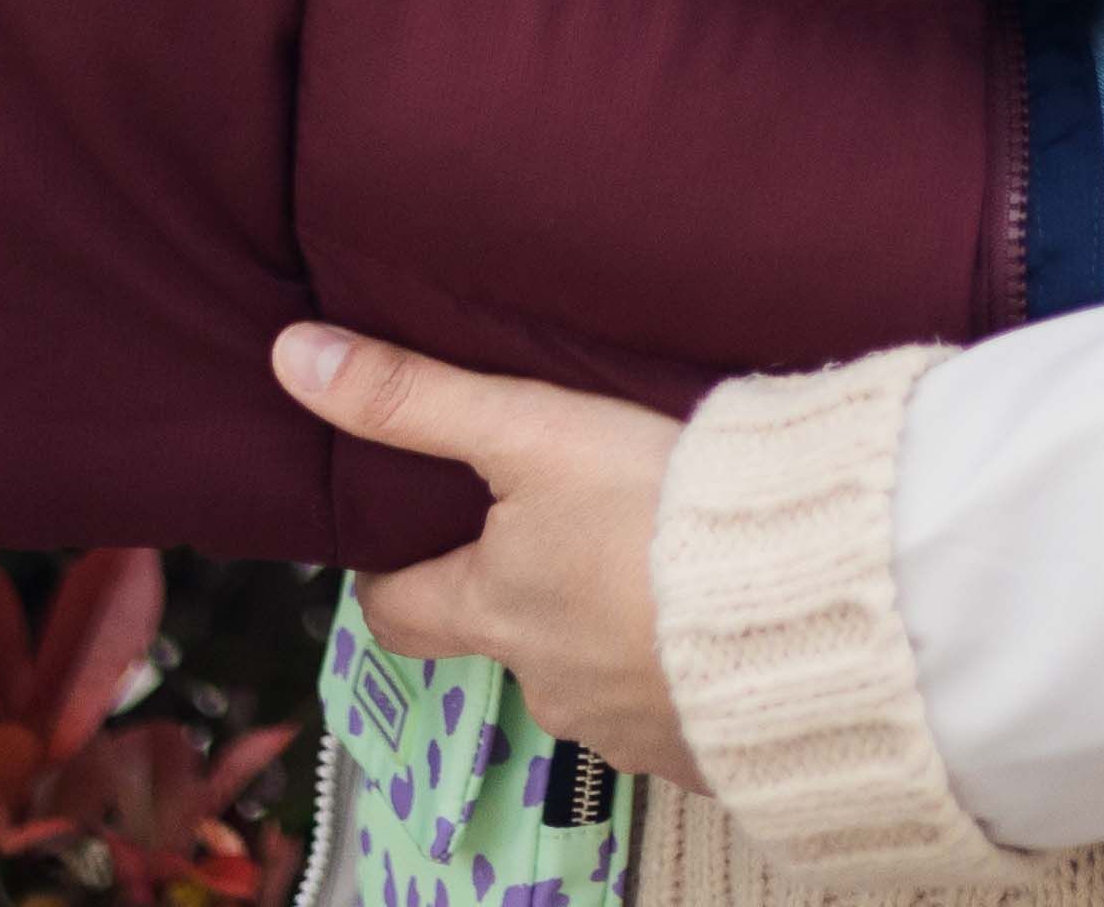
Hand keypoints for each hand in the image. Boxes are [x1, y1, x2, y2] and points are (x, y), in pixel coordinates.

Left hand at [273, 325, 700, 785]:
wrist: (813, 596)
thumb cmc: (659, 508)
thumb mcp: (533, 430)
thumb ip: (415, 397)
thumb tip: (291, 356)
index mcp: (496, 611)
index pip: (399, 611)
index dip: (397, 572)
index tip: (417, 536)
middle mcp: (546, 685)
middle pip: (506, 637)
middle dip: (529, 590)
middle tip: (576, 524)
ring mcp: (627, 727)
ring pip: (591, 672)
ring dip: (612, 627)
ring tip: (664, 560)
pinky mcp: (705, 746)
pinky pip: (671, 707)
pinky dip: (679, 665)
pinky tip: (722, 616)